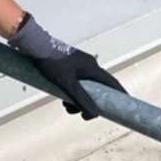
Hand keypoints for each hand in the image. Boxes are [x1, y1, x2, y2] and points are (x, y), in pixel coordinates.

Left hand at [8, 12, 126, 119]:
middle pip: (97, 90)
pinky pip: (77, 83)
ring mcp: (79, 65)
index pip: (113, 84)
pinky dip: (72, 93)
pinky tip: (62, 98)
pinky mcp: (70, 66)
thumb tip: (96, 114)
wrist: (35, 46)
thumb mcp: (68, 84)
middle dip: (90, 104)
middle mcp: (89, 65)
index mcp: (93, 67)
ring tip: (66, 106)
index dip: (121, 96)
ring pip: (85, 88)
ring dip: (78, 100)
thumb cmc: (53, 63)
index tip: (126, 107)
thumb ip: (82, 99)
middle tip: (80, 114)